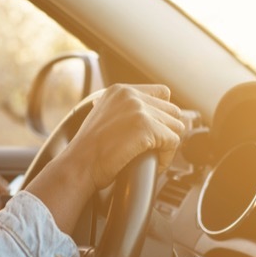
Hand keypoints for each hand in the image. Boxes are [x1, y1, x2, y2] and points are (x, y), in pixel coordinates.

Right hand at [25, 84, 185, 234]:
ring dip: (168, 145)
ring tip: (153, 157)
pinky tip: (154, 164)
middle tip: (155, 149)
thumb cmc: (89, 151)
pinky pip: (173, 141)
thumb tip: (152, 118)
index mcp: (119, 90)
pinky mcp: (145, 126)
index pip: (161, 93)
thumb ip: (125, 112)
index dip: (162, 115)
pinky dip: (167, 157)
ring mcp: (138, 109)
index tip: (156, 132)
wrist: (78, 166)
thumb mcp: (104, 118)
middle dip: (167, 132)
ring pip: (176, 126)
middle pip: (172, 111)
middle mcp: (129, 95)